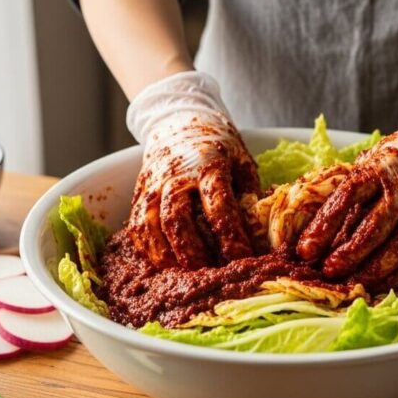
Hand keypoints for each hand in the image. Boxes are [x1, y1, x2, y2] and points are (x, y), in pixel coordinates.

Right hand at [126, 73, 259, 268]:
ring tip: (185, 275)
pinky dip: (149, 249)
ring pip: (151, 226)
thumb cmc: (218, 146)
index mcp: (208, 164)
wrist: (179, 122)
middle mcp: (176, 175)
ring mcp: (153, 184)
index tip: (244, 257)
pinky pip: (137, 226)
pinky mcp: (139, 194)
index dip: (231, 237)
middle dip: (195, 252)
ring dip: (168, 256)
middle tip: (211, 274)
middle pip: (178, 220)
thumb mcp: (242, 161)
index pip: (219, 206)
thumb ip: (249, 193)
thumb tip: (260, 233)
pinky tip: (165, 263)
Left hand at [295, 94, 397, 289]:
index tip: (305, 249)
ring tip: (350, 283)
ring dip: (372, 271)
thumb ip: (351, 190)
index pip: (347, 197)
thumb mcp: (374, 161)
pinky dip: (397, 277)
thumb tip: (316, 229)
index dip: (324, 226)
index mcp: (381, 169)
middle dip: (348, 254)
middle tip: (327, 271)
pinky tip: (378, 285)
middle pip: (373, 228)